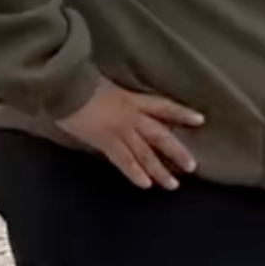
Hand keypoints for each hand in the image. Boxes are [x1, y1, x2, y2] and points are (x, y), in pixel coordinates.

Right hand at [56, 77, 203, 189]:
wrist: (64, 86)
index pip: (164, 106)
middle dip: (177, 152)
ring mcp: (119, 130)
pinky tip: (146, 185)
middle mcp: (132, 116)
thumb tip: (118, 98)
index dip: (182, 113)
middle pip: (161, 135)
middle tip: (192, 166)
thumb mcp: (107, 83)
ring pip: (145, 153)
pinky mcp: (104, 141)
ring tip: (173, 185)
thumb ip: (118, 94)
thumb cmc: (81, 80)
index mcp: (133, 99)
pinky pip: (124, 160)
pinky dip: (135, 173)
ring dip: (159, 170)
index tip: (200, 120)